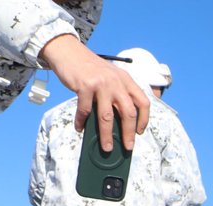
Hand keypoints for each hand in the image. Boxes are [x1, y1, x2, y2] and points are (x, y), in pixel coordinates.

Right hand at [38, 34, 150, 151]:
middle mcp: (117, 81)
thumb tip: (116, 124)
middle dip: (129, 133)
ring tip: (107, 147)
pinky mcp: (85, 86)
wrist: (68, 50)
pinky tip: (80, 128)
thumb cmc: (89, 68)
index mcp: (126, 80)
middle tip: (128, 146)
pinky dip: (82, 122)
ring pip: (107, 116)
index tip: (140, 132)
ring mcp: (101, 84)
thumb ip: (116, 94)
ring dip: (107, 135)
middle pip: (129, 113)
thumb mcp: (109, 77)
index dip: (144, 119)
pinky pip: (85, 110)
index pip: (143, 102)